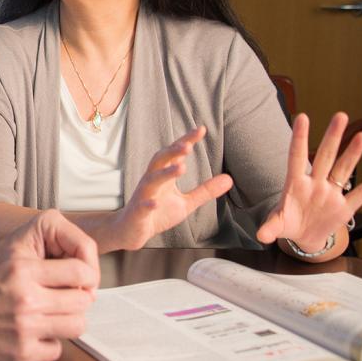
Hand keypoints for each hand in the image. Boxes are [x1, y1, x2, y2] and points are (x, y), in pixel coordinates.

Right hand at [0, 211, 98, 360]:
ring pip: (76, 326)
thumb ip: (34, 273)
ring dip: (68, 325)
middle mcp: (28, 297)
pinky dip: (48, 346)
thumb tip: (70, 280)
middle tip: (66, 306)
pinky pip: (56, 350)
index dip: (84, 279)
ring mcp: (27, 327)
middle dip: (77, 304)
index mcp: (22, 270)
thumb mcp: (0, 271)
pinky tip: (34, 340)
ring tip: (52, 322)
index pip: (78, 271)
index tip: (80, 285)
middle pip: (81, 301)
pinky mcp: (23, 353)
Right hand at [93, 126, 234, 250]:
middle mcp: (152, 181)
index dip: (186, 141)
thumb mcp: (186, 202)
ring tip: (181, 168)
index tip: (201, 129)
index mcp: (163, 175)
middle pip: (160, 160)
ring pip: (151, 180)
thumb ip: (205, 190)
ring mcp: (143, 196)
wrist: (131, 231)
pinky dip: (148, 204)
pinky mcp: (138, 213)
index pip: (175, 154)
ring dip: (165, 173)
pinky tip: (155, 203)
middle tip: (187, 145)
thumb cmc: (158, 213)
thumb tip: (230, 179)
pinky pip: (142, 206)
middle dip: (172, 152)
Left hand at [255, 112, 361, 254]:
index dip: (300, 138)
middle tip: (340, 116)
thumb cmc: (289, 224)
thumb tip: (260, 235)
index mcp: (295, 184)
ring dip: (353, 154)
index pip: (296, 156)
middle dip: (332, 137)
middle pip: (325, 157)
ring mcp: (331, 194)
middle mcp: (315, 184)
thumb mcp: (277, 225)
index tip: (302, 117)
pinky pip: (360, 194)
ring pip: (343, 170)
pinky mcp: (344, 208)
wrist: (305, 237)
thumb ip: (269, 228)